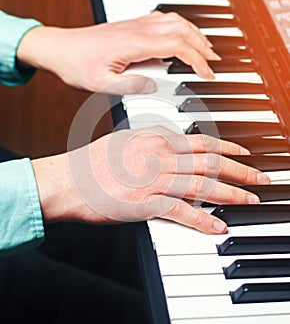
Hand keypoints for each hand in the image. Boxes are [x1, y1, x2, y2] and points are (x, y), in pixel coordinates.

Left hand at [17, 12, 219, 93]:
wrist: (60, 49)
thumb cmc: (77, 65)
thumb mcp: (100, 85)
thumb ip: (129, 87)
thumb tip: (154, 87)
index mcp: (133, 43)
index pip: (176, 46)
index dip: (196, 60)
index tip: (207, 74)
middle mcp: (137, 29)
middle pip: (181, 29)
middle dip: (202, 46)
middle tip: (213, 63)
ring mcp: (135, 24)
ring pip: (175, 21)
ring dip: (194, 34)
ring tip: (205, 50)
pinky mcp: (132, 25)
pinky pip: (163, 20)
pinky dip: (180, 28)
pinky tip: (181, 38)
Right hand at [32, 126, 269, 234]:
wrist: (69, 179)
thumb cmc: (94, 161)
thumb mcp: (125, 139)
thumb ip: (151, 139)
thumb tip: (171, 139)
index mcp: (155, 139)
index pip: (202, 142)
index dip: (228, 149)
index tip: (244, 156)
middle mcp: (159, 156)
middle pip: (209, 163)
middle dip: (241, 172)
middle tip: (260, 179)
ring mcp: (153, 179)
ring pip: (202, 185)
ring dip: (231, 194)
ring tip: (251, 200)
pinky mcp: (145, 203)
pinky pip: (182, 212)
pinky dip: (203, 220)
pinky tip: (218, 227)